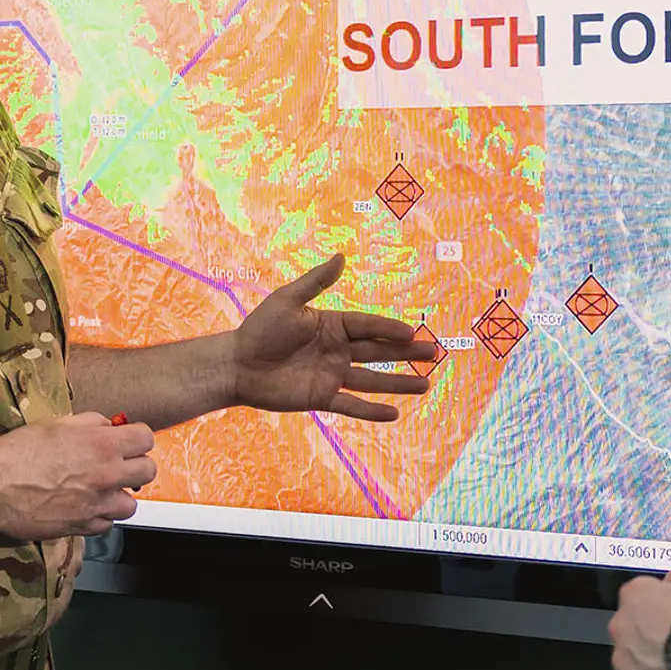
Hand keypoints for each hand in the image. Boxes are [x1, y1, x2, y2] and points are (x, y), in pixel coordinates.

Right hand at [0, 412, 157, 538]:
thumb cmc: (18, 452)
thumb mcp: (58, 424)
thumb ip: (91, 423)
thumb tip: (109, 426)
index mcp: (103, 445)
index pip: (146, 438)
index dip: (137, 438)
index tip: (129, 440)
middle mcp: (106, 475)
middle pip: (148, 472)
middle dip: (136, 465)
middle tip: (120, 465)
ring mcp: (97, 505)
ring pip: (132, 505)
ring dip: (120, 496)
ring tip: (102, 490)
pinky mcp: (83, 527)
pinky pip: (108, 525)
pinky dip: (101, 516)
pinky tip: (86, 506)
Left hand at [232, 253, 437, 421]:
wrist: (236, 365)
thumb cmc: (260, 328)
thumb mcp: (288, 300)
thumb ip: (316, 282)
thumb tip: (342, 256)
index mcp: (333, 325)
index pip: (369, 326)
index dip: (390, 329)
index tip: (413, 332)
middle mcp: (338, 350)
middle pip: (379, 352)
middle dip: (407, 353)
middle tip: (434, 353)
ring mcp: (332, 375)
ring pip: (373, 380)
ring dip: (399, 382)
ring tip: (426, 383)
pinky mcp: (321, 398)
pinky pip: (352, 405)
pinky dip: (372, 411)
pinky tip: (395, 413)